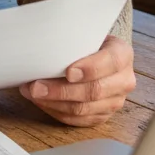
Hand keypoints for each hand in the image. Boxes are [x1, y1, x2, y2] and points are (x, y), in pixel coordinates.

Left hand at [19, 35, 135, 126]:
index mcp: (122, 54)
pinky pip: (78, 120)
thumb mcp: (83, 34)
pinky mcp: (103, 115)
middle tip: (35, 87)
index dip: (90, 69)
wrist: (95, 54)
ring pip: (84, 109)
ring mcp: (115, 101)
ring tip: (31, 93)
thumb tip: (38, 42)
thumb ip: (70, 38)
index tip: (68, 72)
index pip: (110, 62)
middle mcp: (123, 80)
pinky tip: (40, 102)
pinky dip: (55, 111)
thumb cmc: (84, 42)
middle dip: (61, 91)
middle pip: (94, 91)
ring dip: (53, 103)